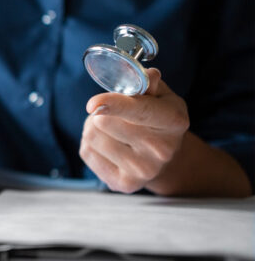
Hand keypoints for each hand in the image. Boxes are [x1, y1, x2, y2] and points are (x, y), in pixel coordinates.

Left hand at [79, 68, 189, 193]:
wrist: (162, 156)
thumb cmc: (157, 117)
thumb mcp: (160, 95)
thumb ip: (149, 82)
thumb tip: (147, 76)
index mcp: (174, 122)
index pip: (140, 111)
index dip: (115, 105)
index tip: (93, 103)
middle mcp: (162, 150)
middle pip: (105, 121)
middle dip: (100, 112)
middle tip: (110, 113)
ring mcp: (144, 171)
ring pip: (93, 136)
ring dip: (93, 127)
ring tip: (110, 129)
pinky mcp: (124, 184)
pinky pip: (87, 152)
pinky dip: (90, 144)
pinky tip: (108, 145)